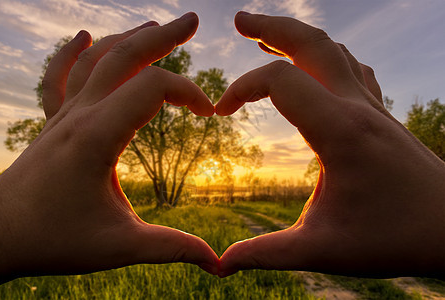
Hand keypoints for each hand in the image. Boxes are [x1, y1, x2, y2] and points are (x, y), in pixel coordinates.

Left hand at [0, 12, 217, 285]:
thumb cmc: (53, 240)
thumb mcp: (119, 246)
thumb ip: (171, 247)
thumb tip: (216, 261)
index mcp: (99, 136)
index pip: (153, 88)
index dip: (189, 92)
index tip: (210, 113)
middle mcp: (80, 115)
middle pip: (124, 57)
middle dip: (162, 36)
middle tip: (190, 21)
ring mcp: (63, 115)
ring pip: (95, 60)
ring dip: (126, 38)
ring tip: (153, 25)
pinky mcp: (54, 124)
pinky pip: (60, 77)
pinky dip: (71, 52)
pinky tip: (82, 36)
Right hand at [217, 12, 444, 277]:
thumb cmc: (392, 238)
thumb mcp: (322, 250)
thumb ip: (267, 253)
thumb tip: (220, 265)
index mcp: (339, 131)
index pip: (279, 81)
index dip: (241, 88)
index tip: (220, 113)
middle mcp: (357, 107)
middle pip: (311, 43)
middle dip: (271, 26)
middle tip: (241, 19)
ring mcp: (373, 106)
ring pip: (334, 50)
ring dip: (298, 37)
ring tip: (268, 36)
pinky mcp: (380, 113)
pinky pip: (351, 68)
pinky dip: (325, 56)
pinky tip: (314, 68)